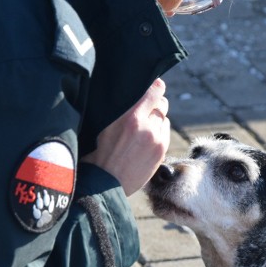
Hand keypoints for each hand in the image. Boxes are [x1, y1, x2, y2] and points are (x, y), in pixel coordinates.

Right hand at [81, 78, 170, 195]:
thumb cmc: (100, 151)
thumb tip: (138, 96)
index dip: (156, 86)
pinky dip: (159, 134)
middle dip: (156, 105)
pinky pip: (165, 134)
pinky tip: (146, 141)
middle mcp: (147, 127)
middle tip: (147, 109)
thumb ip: (124, 110)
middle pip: (162, 105)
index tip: (156, 84)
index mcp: (131, 118)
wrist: (105, 181)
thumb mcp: (106, 125)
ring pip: (164, 120)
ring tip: (143, 129)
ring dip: (157, 121)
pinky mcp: (161, 151)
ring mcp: (157, 140)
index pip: (154, 91)